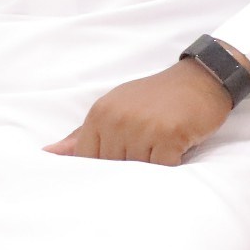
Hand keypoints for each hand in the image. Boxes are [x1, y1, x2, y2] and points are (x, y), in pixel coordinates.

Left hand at [45, 56, 236, 164]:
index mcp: (100, 113)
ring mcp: (144, 126)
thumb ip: (81, 136)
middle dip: (130, 167)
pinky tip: (177, 149)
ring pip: (137, 170)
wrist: (203, 78)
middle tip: (148, 152)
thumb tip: (46, 155)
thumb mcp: (116, 109)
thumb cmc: (157, 98)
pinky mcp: (170, 134)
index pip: (88, 159)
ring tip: (163, 148)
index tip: (120, 161)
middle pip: (113, 167)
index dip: (104, 166)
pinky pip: (162, 168)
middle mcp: (118, 119)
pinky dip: (171, 164)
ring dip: (152, 167)